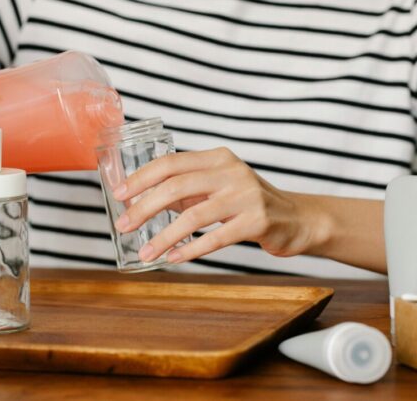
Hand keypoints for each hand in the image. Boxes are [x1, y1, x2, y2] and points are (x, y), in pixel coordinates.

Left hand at [113, 147, 329, 263]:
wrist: (297, 218)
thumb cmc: (250, 203)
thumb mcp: (218, 188)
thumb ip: (187, 191)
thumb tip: (145, 200)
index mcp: (218, 158)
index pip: (170, 163)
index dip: (141, 178)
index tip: (119, 195)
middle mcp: (231, 172)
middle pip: (176, 186)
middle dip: (144, 207)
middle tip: (124, 226)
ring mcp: (246, 195)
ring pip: (193, 215)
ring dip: (163, 236)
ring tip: (145, 252)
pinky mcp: (257, 221)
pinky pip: (215, 237)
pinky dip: (191, 249)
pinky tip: (174, 258)